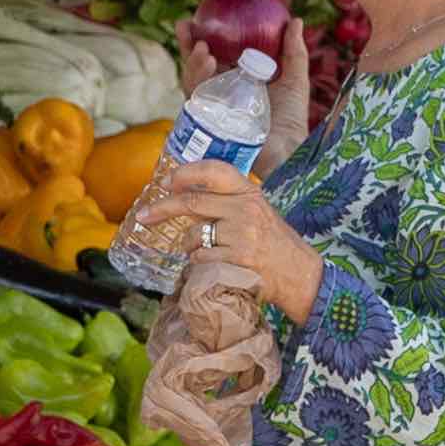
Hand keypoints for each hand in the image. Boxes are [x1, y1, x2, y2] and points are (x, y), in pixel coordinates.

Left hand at [126, 160, 317, 324]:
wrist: (300, 275)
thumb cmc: (275, 244)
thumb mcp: (257, 212)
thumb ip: (227, 202)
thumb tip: (184, 196)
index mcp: (250, 193)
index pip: (214, 171)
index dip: (186, 173)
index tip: (166, 181)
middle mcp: (245, 209)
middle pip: (192, 202)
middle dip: (162, 209)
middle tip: (144, 216)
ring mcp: (242, 235)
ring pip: (193, 235)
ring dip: (188, 245)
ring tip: (199, 250)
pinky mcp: (237, 260)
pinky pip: (200, 258)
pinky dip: (198, 262)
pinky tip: (209, 263)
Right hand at [171, 22, 315, 151]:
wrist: (287, 149)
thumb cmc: (292, 119)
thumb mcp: (294, 79)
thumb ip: (293, 51)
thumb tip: (296, 19)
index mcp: (237, 82)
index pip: (215, 56)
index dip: (204, 37)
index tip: (198, 18)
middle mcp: (220, 94)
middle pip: (196, 66)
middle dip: (186, 46)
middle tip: (183, 26)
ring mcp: (212, 108)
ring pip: (192, 81)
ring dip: (193, 62)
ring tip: (203, 48)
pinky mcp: (208, 121)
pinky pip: (197, 98)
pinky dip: (198, 79)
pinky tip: (207, 64)